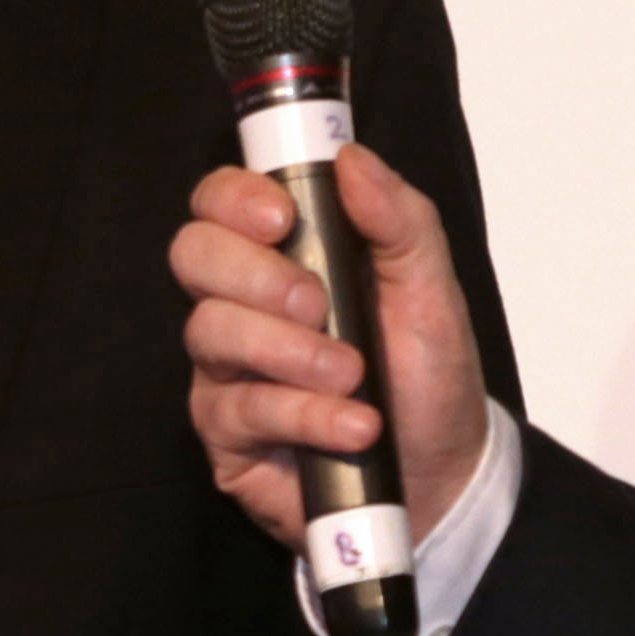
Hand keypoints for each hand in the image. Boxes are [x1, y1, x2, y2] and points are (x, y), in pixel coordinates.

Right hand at [172, 142, 491, 548]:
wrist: (441, 477)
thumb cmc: (426, 379)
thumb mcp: (431, 290)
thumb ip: (399, 219)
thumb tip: (351, 158)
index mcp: (285, 256)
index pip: (221, 201)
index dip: (234, 199)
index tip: (283, 219)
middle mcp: (244, 304)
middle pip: (193, 255)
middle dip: (255, 275)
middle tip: (317, 304)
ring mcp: (227, 368)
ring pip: (209, 331)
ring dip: (288, 351)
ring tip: (352, 378)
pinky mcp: (226, 433)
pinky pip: (237, 408)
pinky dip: (302, 413)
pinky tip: (352, 426)